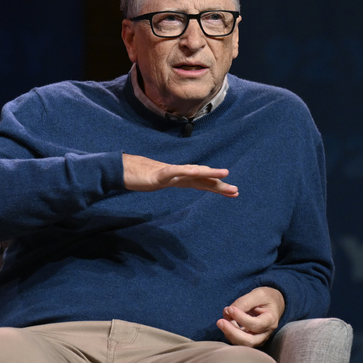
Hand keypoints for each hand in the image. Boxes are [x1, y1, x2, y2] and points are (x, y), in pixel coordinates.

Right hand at [122, 154, 237, 197]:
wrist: (126, 169)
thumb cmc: (144, 176)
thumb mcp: (164, 182)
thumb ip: (176, 181)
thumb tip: (188, 182)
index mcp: (182, 179)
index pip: (204, 184)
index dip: (219, 188)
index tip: (234, 193)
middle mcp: (180, 174)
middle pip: (203, 179)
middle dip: (220, 184)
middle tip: (236, 190)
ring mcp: (171, 172)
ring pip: (194, 172)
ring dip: (209, 173)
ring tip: (224, 174)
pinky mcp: (160, 173)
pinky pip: (176, 171)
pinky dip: (187, 171)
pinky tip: (197, 171)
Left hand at [217, 287, 284, 346]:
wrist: (272, 304)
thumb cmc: (266, 298)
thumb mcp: (258, 294)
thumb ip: (245, 302)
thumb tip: (230, 311)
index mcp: (270, 320)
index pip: (255, 324)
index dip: (241, 318)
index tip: (230, 309)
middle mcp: (265, 333)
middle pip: (249, 341)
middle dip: (232, 332)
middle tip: (220, 322)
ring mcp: (258, 339)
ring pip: (242, 344)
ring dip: (229, 333)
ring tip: (222, 320)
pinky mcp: (250, 339)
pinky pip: (238, 342)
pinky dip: (229, 334)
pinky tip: (226, 322)